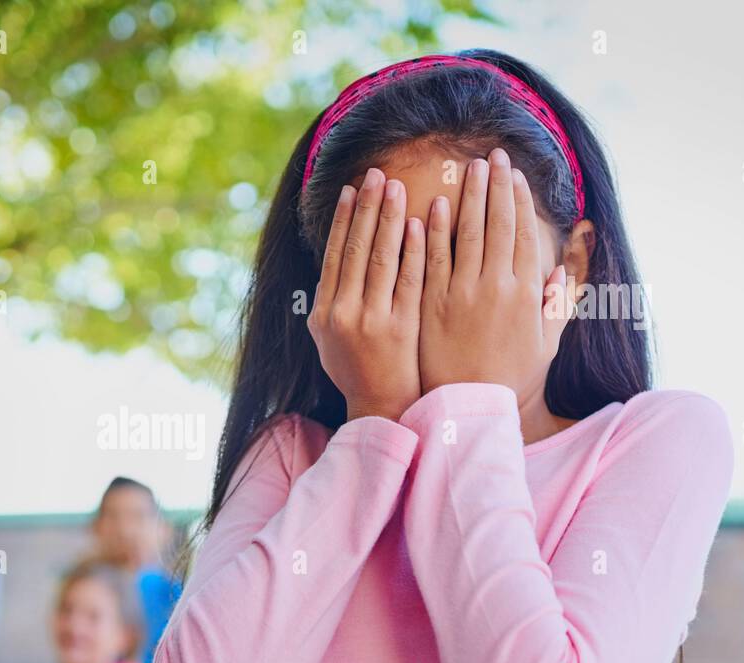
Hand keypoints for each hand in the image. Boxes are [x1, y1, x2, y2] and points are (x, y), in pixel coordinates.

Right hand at [308, 169, 425, 421]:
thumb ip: (332, 302)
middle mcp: (343, 313)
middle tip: (377, 174)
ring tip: (396, 186)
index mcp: (323, 313)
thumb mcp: (330, 341)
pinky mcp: (402, 327)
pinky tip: (420, 222)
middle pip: (357, 249)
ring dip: (388, 218)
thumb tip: (335, 263)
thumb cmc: (358, 372)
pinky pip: (409, 279)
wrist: (381, 408)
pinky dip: (413, 249)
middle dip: (367, 208)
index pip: (335, 255)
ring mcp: (372, 320)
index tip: (352, 188)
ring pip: (381, 258)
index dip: (344, 219)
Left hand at [419, 149, 569, 403]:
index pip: (524, 234)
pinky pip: (433, 258)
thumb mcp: (546, 343)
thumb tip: (563, 267)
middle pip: (497, 224)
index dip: (519, 200)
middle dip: (496, 186)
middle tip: (492, 157)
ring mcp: (462, 293)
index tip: (515, 175)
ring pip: (467, 233)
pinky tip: (434, 205)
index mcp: (527, 293)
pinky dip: (435, 230)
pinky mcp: (432, 303)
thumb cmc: (509, 378)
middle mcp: (496, 286)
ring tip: (469, 169)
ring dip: (469, 197)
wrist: (469, 407)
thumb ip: (557, 303)